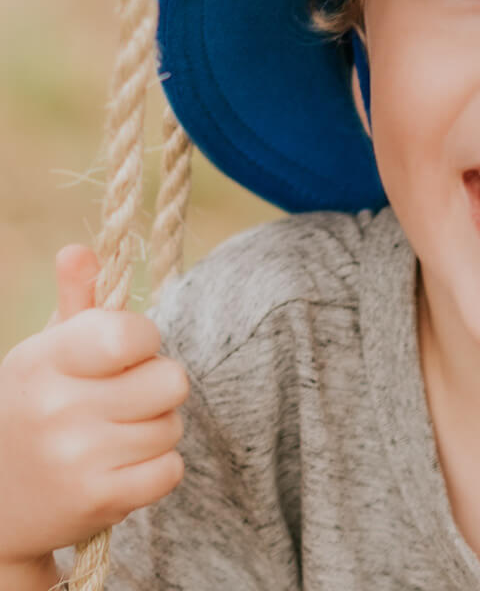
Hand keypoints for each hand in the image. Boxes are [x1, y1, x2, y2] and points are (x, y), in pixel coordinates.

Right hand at [0, 246, 188, 567]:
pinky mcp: (97, 502)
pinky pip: (171, 470)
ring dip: (155, 430)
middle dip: (156, 388)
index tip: (127, 353)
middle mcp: (59, 407)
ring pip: (173, 425)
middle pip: (171, 381)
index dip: (146, 340)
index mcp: (46, 360)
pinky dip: (156, 470)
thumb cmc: (34, 409)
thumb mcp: (44, 354)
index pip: (133, 334)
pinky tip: (121, 468)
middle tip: (123, 399)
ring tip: (115, 436)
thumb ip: (75, 302)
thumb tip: (77, 251)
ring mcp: (77, 459)